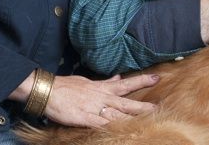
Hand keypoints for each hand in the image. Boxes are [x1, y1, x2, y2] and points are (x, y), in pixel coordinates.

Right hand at [44, 73, 158, 126]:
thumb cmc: (67, 86)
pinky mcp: (85, 118)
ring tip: (148, 121)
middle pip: (127, 103)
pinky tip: (122, 131)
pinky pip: (101, 124)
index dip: (142, 80)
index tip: (157, 77)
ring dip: (132, 119)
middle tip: (159, 106)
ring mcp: (95, 108)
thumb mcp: (88, 81)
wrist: (49, 91)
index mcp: (103, 88)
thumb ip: (105, 82)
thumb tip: (118, 77)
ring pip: (118, 115)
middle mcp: (102, 97)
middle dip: (143, 106)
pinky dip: (111, 127)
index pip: (126, 84)